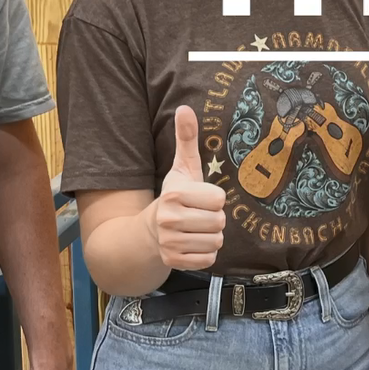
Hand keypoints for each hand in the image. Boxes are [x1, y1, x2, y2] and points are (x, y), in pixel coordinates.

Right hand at [147, 106, 226, 270]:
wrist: (149, 232)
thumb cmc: (174, 196)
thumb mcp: (182, 168)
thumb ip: (186, 139)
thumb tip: (184, 107)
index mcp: (175, 194)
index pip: (219, 199)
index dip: (214, 198)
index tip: (200, 198)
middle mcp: (170, 219)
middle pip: (219, 222)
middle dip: (214, 219)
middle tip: (199, 215)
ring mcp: (170, 243)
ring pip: (216, 241)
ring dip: (211, 236)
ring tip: (196, 229)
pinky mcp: (173, 261)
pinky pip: (209, 260)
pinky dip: (205, 253)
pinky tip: (192, 244)